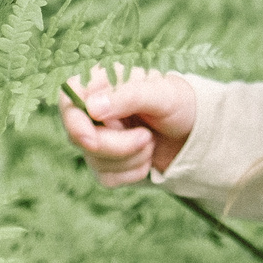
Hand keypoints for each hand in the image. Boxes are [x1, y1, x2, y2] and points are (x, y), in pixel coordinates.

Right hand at [61, 65, 196, 186]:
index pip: (69, 101)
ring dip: (130, 157)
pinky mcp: (105, 162)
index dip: (74, 123)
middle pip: (80, 138)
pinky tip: (146, 157)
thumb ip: (128, 96)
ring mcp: (96, 138)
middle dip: (117, 145)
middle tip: (147, 137)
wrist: (194, 131)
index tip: (92, 139)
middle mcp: (93, 110)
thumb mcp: (161, 94)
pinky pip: (107, 178)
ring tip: (150, 140)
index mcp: (101, 84)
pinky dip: (132, 172)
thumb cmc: (178, 103)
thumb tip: (92, 107)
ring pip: (94, 161)